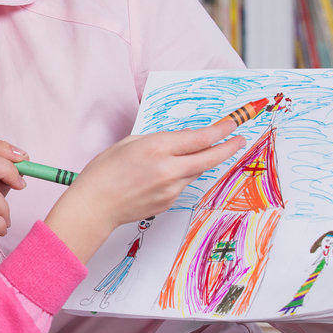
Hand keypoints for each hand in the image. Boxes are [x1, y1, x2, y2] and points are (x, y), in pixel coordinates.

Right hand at [44, 118, 244, 262]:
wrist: (94, 206)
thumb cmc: (104, 172)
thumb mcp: (130, 143)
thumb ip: (160, 139)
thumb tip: (185, 139)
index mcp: (157, 148)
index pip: (199, 138)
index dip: (220, 131)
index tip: (231, 126)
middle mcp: (168, 169)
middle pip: (209, 158)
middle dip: (228, 148)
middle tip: (239, 140)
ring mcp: (171, 189)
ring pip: (195, 171)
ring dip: (196, 162)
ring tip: (177, 159)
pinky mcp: (169, 203)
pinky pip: (182, 185)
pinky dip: (178, 177)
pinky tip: (158, 177)